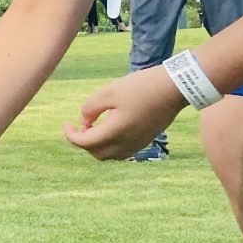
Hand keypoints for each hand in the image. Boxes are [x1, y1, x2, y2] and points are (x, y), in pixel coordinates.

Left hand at [63, 66, 184, 159]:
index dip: (71, 135)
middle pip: (96, 153)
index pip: (84, 143)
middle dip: (84, 142)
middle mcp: (127, 143)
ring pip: (110, 155)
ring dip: (98, 145)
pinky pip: (123, 151)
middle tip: (81, 125)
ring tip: (95, 126)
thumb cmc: (141, 87)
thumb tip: (85, 122)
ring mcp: (139, 143)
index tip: (67, 122)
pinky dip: (112, 145)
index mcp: (116, 132)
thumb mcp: (108, 92)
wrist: (175, 87)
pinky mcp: (147, 140)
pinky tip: (111, 128)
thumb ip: (90, 108)